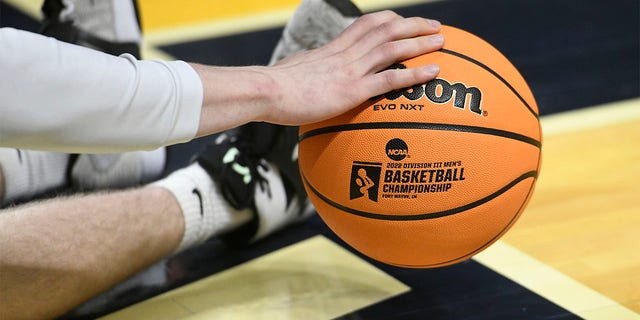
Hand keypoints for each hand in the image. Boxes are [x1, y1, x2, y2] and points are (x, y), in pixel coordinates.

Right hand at [262, 10, 443, 124]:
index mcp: (331, 48)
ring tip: (442, 41)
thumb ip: (305, 75)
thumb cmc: (272, 87)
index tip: (402, 20)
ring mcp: (350, 70)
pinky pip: (390, 79)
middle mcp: (345, 54)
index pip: (364, 25)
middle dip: (413, 25)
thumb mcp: (291, 73)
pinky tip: (433, 72)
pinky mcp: (352, 90)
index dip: (387, 20)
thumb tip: (304, 85)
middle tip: (434, 25)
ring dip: (420, 42)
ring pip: (393, 48)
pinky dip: (414, 74)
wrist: (265, 90)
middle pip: (385, 30)